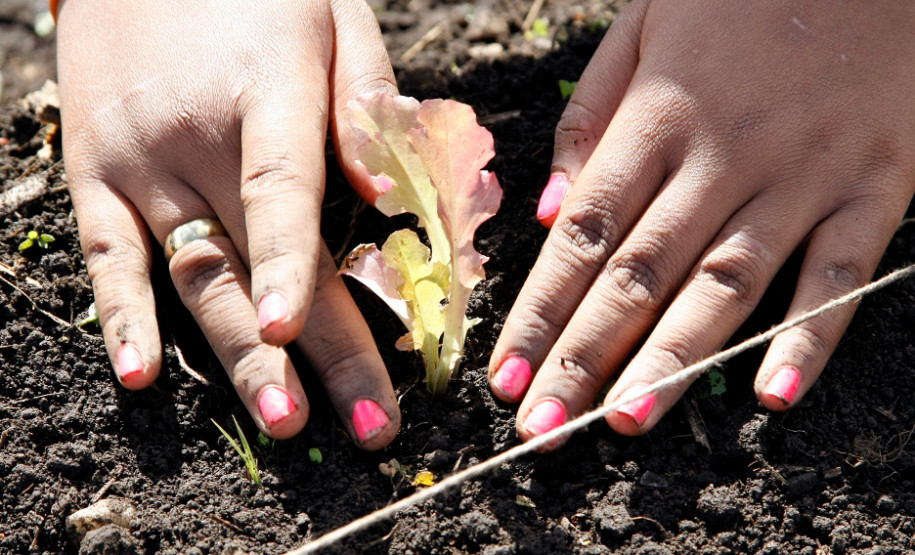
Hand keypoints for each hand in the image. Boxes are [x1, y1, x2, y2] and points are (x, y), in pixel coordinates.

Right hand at [57, 0, 399, 446]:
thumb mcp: (334, 16)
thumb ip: (366, 103)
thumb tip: (389, 199)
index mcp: (263, 92)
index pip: (279, 190)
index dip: (289, 264)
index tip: (299, 334)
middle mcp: (194, 138)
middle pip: (256, 259)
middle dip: (310, 350)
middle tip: (366, 427)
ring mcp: (137, 162)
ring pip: (192, 274)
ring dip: (236, 355)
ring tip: (281, 421)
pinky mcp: (92, 173)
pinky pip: (105, 256)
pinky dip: (120, 317)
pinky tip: (139, 378)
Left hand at [489, 0, 914, 443]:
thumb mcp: (642, 26)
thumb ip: (590, 121)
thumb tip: (545, 216)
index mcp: (656, 119)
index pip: (582, 235)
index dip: (539, 312)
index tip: (505, 376)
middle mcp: (721, 157)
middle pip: (638, 274)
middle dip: (584, 358)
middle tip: (543, 429)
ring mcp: (800, 177)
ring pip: (725, 285)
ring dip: (672, 362)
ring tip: (624, 423)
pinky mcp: (874, 188)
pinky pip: (840, 274)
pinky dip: (810, 337)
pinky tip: (773, 397)